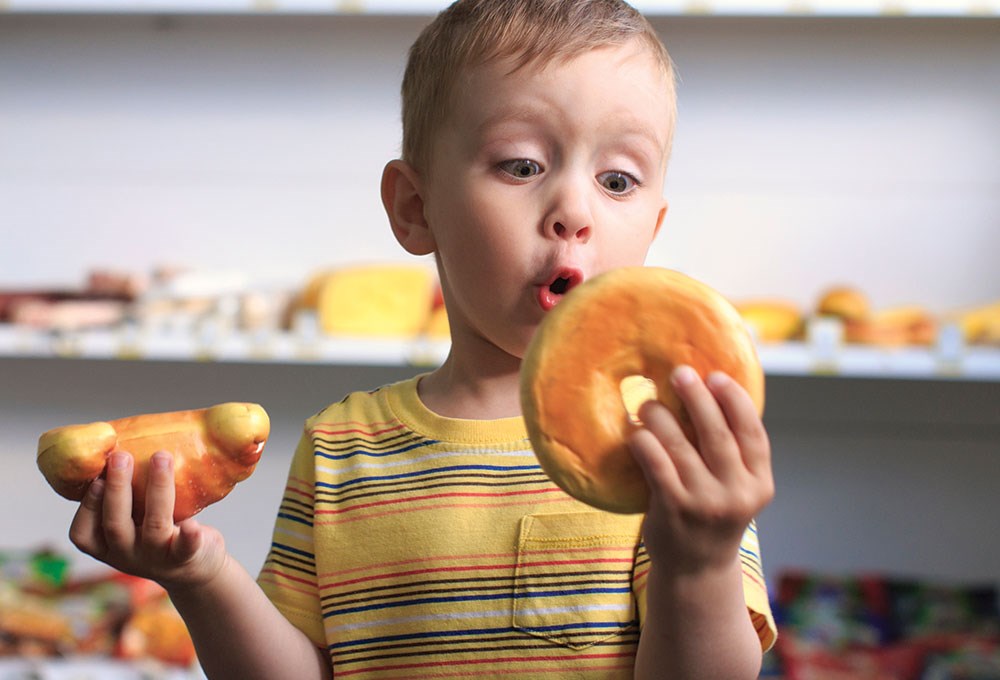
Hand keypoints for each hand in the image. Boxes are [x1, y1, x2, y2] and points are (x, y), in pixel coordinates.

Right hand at [69, 450, 227, 589]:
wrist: (195, 566)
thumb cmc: (158, 532)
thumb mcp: (133, 521)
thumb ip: (124, 497)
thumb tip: (118, 443)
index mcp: (107, 547)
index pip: (83, 534)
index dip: (87, 506)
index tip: (96, 477)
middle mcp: (127, 555)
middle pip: (115, 524)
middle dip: (117, 488)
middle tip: (120, 456)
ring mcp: (156, 558)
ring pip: (154, 525)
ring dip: (157, 489)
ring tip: (161, 457)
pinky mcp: (186, 557)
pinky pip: (185, 548)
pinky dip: (189, 537)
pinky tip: (194, 524)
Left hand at [628, 365, 773, 573]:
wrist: (694, 570)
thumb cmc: (711, 516)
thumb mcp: (735, 490)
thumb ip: (731, 454)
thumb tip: (708, 394)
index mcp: (759, 484)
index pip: (753, 434)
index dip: (735, 401)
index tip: (716, 377)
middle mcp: (737, 494)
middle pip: (717, 434)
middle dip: (697, 397)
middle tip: (679, 373)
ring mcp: (705, 503)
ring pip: (680, 445)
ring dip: (661, 416)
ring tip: (647, 402)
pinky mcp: (673, 509)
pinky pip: (655, 462)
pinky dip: (643, 440)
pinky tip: (634, 431)